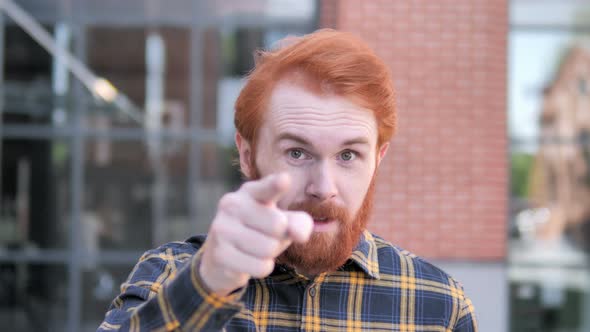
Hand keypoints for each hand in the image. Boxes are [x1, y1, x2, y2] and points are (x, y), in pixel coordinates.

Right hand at [199, 173, 312, 295]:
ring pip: (269, 248)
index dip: (277, 185)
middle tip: (265, 236)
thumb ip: (298, 223)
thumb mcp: (283, 222)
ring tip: (255, 249)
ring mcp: (222, 228)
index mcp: (251, 191)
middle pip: (278, 226)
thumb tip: (300, 235)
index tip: (285, 180)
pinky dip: (262, 268)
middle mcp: (232, 204)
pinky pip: (261, 267)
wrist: (220, 256)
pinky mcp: (219, 253)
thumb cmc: (260, 231)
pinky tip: (247, 261)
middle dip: (279, 238)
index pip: (267, 188)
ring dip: (270, 254)